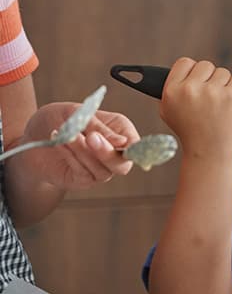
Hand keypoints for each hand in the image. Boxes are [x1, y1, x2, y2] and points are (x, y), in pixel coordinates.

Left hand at [14, 103, 140, 189]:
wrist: (33, 133)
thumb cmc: (61, 119)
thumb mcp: (79, 113)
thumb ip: (100, 127)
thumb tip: (123, 142)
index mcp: (121, 132)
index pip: (136, 146)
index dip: (135, 148)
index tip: (122, 142)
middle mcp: (114, 154)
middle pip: (123, 166)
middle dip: (107, 153)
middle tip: (91, 137)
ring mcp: (99, 170)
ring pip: (100, 169)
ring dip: (82, 151)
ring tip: (66, 133)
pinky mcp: (82, 180)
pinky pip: (81, 171)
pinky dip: (70, 155)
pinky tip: (58, 140)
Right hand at [160, 57, 231, 159]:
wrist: (210, 154)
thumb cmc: (192, 134)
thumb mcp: (169, 112)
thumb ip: (172, 90)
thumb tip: (180, 72)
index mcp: (172, 91)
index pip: (185, 62)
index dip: (193, 71)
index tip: (199, 82)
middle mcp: (190, 89)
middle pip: (206, 66)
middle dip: (211, 79)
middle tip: (211, 99)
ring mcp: (212, 92)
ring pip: (223, 73)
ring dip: (225, 86)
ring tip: (220, 106)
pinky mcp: (231, 96)